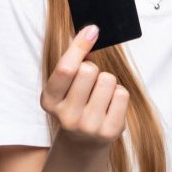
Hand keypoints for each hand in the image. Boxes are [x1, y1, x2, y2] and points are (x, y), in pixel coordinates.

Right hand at [39, 25, 129, 149]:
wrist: (84, 142)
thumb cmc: (76, 103)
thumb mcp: (66, 86)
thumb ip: (74, 62)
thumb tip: (91, 33)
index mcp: (49, 101)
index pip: (65, 68)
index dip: (80, 46)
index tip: (93, 29)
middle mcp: (66, 116)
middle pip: (89, 70)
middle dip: (93, 68)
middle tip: (90, 82)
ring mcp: (88, 126)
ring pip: (108, 80)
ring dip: (107, 81)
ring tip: (100, 95)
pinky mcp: (109, 131)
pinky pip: (122, 94)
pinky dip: (118, 94)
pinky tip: (110, 105)